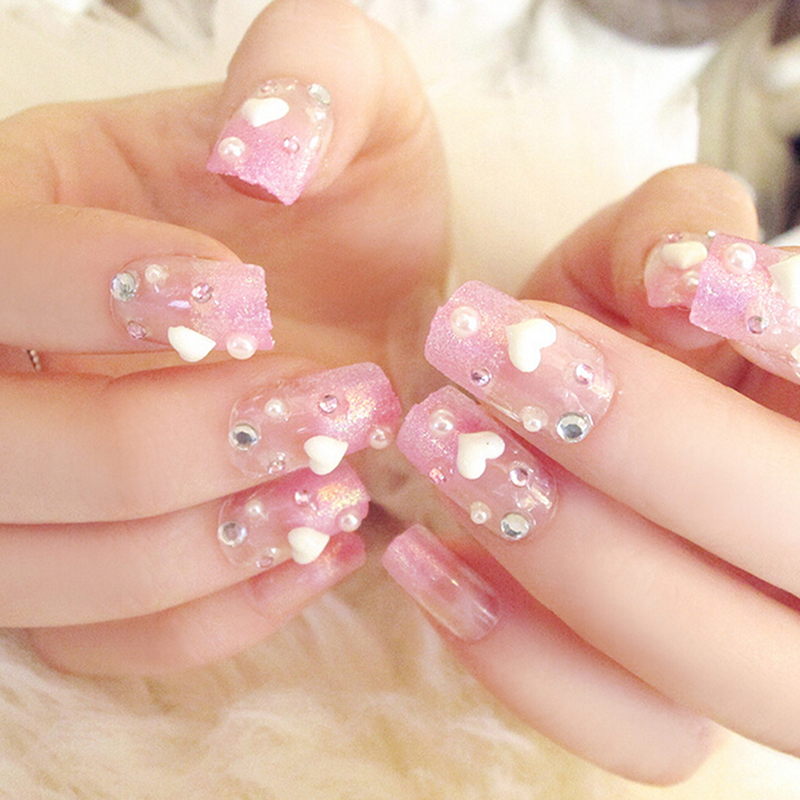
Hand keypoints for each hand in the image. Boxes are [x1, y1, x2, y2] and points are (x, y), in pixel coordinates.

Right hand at [0, 0, 446, 674]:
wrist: (364, 302)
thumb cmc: (345, 203)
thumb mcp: (352, 103)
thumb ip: (306, 80)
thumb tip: (258, 154)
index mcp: (19, 217)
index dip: (105, 292)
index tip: (248, 302)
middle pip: (8, 456)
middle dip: (182, 446)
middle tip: (333, 411)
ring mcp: (34, 492)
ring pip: (48, 578)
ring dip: (207, 545)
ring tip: (336, 487)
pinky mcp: (93, 577)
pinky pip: (113, 643)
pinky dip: (221, 616)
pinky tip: (317, 550)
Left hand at [384, 165, 799, 783]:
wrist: (548, 402)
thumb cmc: (611, 320)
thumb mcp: (638, 248)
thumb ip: (675, 226)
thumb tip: (688, 278)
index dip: (788, 337)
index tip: (667, 289)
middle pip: (793, 542)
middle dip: (641, 449)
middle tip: (500, 368)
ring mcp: (754, 656)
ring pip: (704, 657)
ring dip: (565, 552)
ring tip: (448, 448)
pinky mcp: (664, 710)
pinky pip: (623, 732)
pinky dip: (516, 654)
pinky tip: (426, 559)